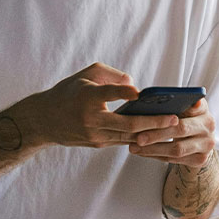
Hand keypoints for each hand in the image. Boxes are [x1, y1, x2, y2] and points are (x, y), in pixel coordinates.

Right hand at [11, 62, 178, 147]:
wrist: (44, 121)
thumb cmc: (68, 92)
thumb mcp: (85, 75)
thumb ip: (110, 75)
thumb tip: (133, 86)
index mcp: (86, 97)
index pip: (106, 94)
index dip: (122, 93)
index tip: (139, 92)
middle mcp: (90, 119)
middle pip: (127, 124)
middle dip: (153, 123)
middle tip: (174, 119)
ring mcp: (94, 135)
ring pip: (128, 137)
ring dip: (152, 134)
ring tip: (173, 128)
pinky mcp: (97, 144)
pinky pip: (123, 142)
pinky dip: (141, 139)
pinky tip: (158, 135)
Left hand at [127, 98, 215, 166]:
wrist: (200, 140)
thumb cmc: (185, 118)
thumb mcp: (184, 107)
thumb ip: (176, 102)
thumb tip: (165, 97)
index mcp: (203, 109)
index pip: (189, 108)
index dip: (175, 111)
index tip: (154, 116)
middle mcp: (208, 127)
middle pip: (180, 130)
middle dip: (156, 134)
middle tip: (137, 138)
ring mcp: (206, 145)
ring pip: (177, 150)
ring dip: (153, 149)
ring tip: (134, 147)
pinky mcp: (200, 160)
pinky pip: (175, 160)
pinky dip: (157, 156)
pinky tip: (143, 153)